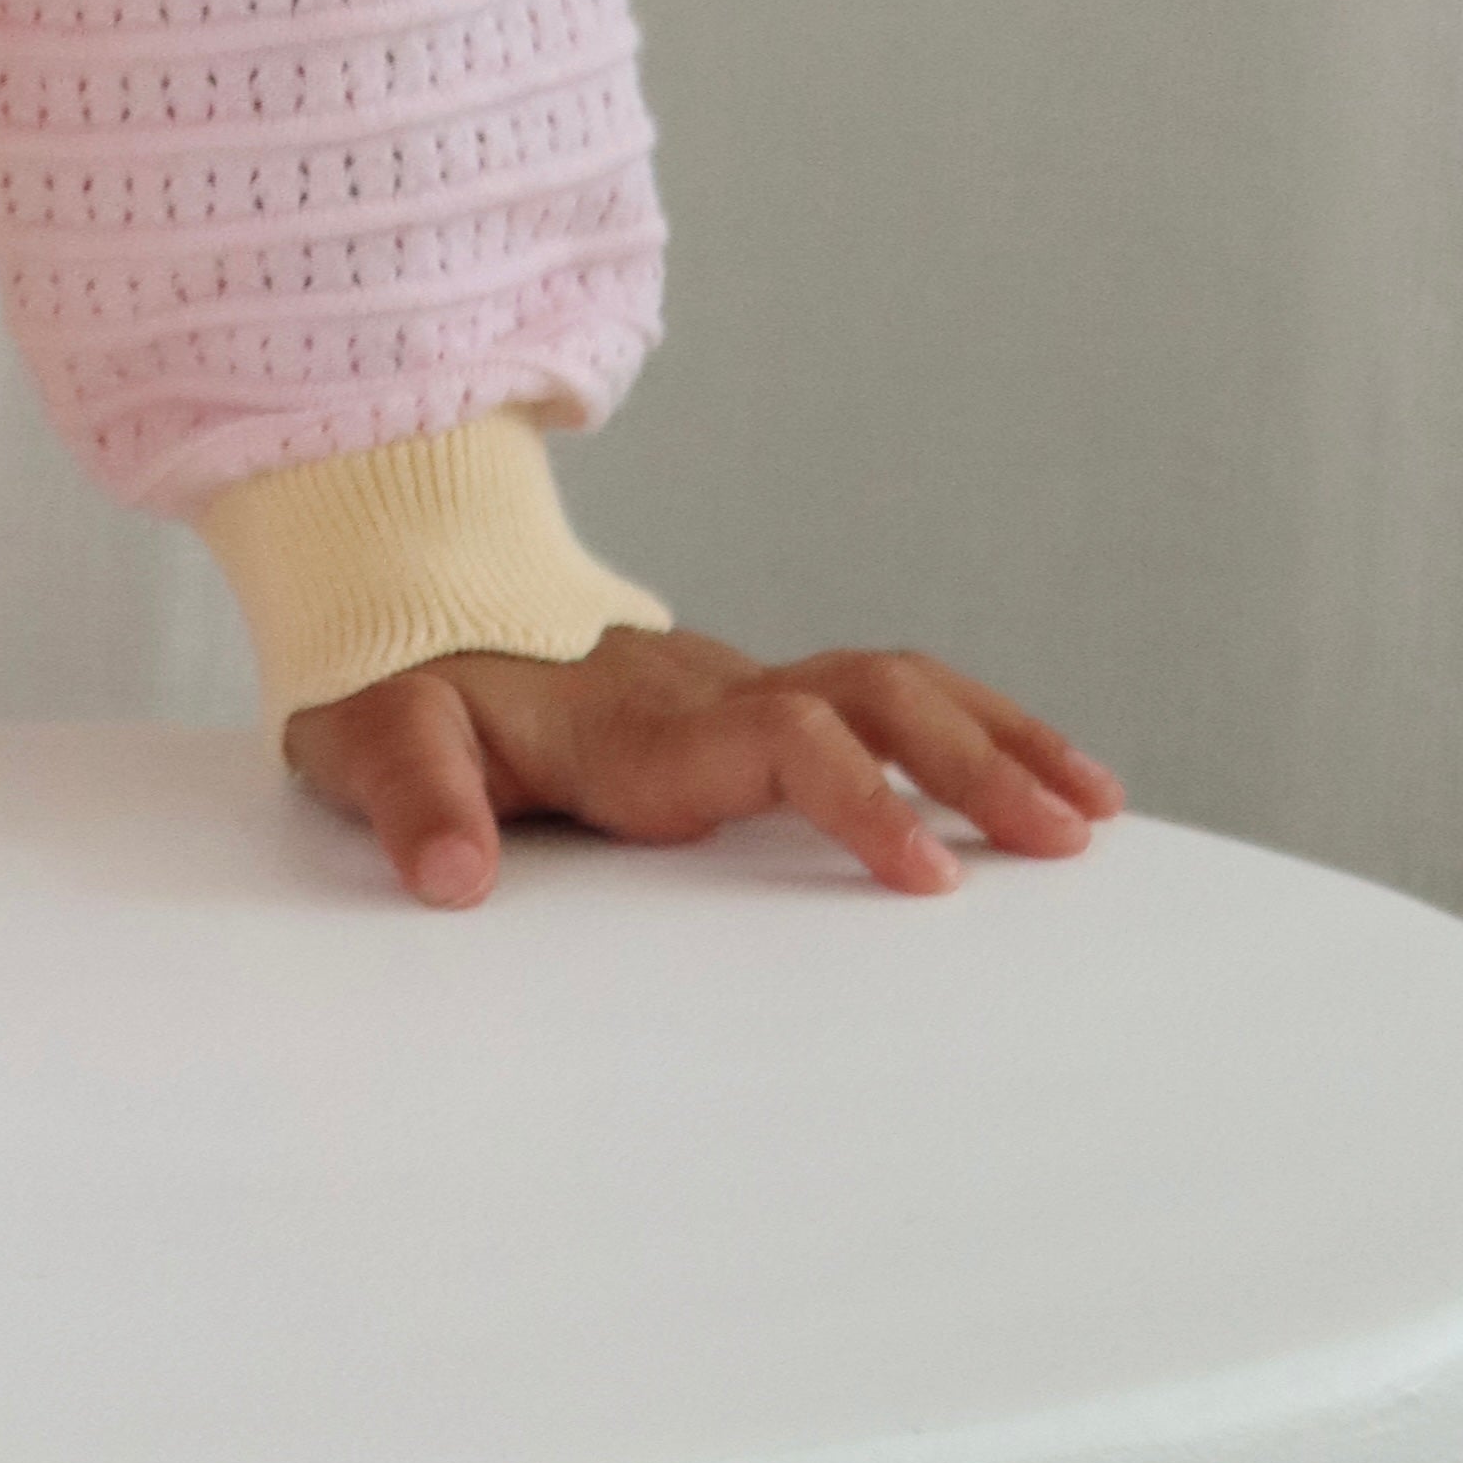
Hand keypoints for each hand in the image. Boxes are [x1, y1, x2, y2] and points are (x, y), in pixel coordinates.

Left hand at [282, 624, 1123, 907]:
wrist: (397, 585)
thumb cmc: (392, 677)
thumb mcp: (370, 733)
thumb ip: (411, 795)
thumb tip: (453, 876)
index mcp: (636, 718)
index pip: (777, 739)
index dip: (856, 795)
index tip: (930, 871)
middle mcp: (704, 687)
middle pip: (868, 695)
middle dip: (974, 762)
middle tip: (1067, 841)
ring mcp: (732, 682)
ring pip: (889, 680)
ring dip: (994, 734)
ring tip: (1092, 806)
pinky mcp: (743, 694)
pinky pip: (872, 694)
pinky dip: (963, 722)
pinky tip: (1028, 774)